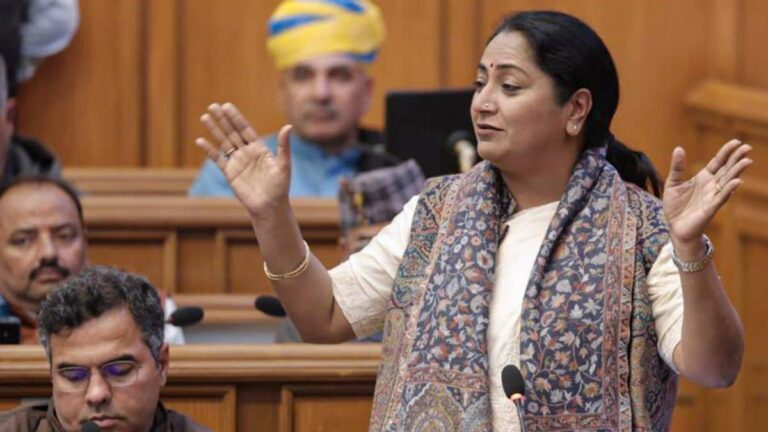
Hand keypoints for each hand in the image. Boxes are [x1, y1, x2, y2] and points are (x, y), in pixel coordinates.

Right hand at [196, 102, 292, 217]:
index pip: (245, 129)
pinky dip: (209, 150)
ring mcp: (237, 162)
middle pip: (232, 132)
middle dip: (223, 119)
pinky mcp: (229, 173)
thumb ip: (284, 146)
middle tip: (213, 105)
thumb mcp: (284, 165)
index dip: (236, 118)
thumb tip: (289, 126)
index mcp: (259, 149)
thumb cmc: (280, 187)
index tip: (227, 106)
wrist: (270, 207)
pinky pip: (217, 159)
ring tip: (204, 117)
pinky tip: (200, 141)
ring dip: (214, 130)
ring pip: (223, 142)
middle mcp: (247, 153)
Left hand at [663, 139, 752, 249]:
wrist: (675, 227)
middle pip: (727, 169)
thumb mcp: (673, 183)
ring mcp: (713, 196)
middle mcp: (711, 185)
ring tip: (747, 161)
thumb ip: (677, 167)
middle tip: (747, 147)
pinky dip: (729, 189)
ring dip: (737, 172)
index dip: (727, 152)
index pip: (718, 162)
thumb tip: (679, 148)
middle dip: (737, 159)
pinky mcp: (711, 208)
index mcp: (703, 177)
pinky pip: (721, 197)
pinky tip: (737, 181)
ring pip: (728, 181)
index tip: (736, 141)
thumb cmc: (675, 206)